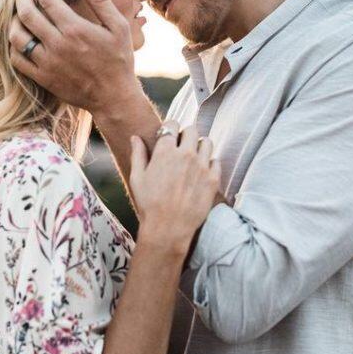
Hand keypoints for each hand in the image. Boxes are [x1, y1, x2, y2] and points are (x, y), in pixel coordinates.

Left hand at [9, 0, 139, 114]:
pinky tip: (18, 38)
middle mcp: (58, 44)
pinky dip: (13, 47)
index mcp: (75, 29)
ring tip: (17, 13)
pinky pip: (17, 60)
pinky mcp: (43, 78)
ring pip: (17, 37)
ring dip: (13, 21)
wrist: (114, 97)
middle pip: (26, 14)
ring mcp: (48, 63)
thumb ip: (101, 0)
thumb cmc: (119, 60)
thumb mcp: (119, 27)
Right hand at [128, 122, 221, 253]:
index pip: (172, 125)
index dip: (170, 128)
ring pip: (207, 142)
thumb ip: (138, 154)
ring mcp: (201, 166)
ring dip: (199, 146)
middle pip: (192, 130)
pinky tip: (202, 172)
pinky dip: (210, 163)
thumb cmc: (149, 204)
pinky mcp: (213, 179)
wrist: (168, 228)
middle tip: (182, 146)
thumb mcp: (137, 178)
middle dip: (186, 135)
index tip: (169, 135)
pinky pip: (216, 161)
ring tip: (193, 157)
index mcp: (165, 151)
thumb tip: (136, 138)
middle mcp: (185, 154)